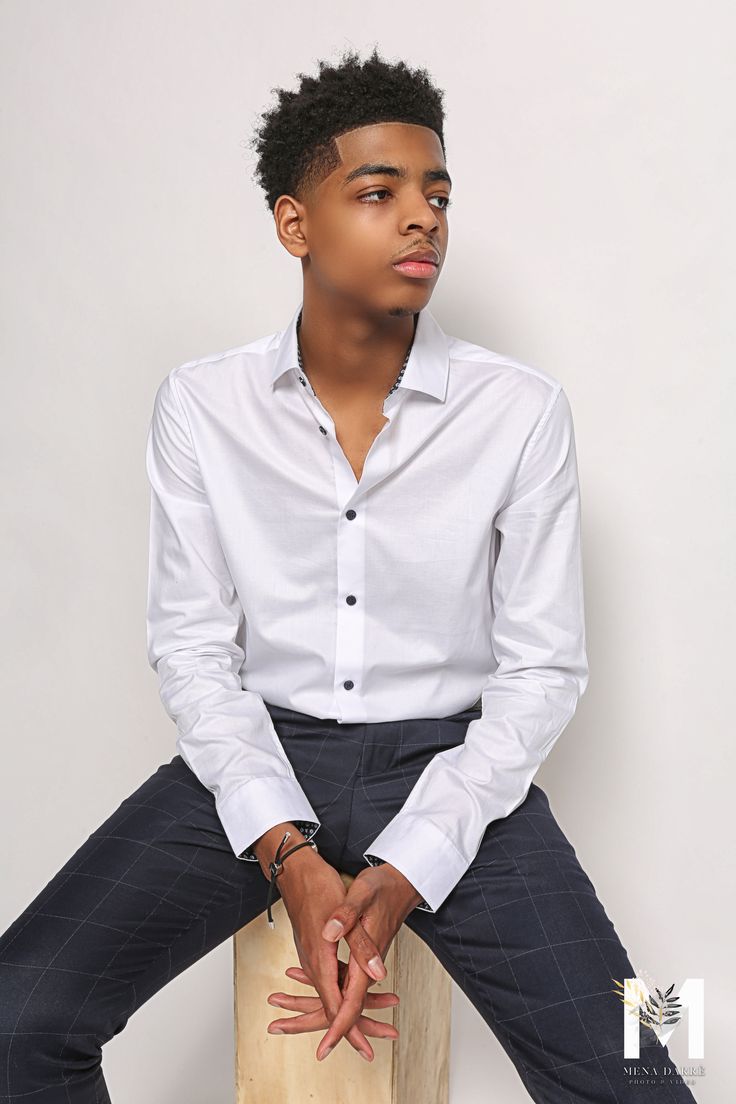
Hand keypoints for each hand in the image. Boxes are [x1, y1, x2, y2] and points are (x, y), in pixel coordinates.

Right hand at [270, 844, 390, 1061]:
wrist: (296, 870)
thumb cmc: (319, 886)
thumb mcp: (347, 911)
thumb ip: (361, 944)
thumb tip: (376, 972)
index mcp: (320, 959)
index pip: (334, 1004)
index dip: (348, 1029)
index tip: (361, 1049)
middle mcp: (313, 963)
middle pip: (332, 1004)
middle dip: (352, 1027)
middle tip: (372, 1048)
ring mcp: (312, 956)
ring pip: (330, 992)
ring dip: (349, 1009)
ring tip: (369, 1026)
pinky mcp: (314, 949)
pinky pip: (328, 978)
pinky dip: (342, 989)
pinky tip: (353, 989)